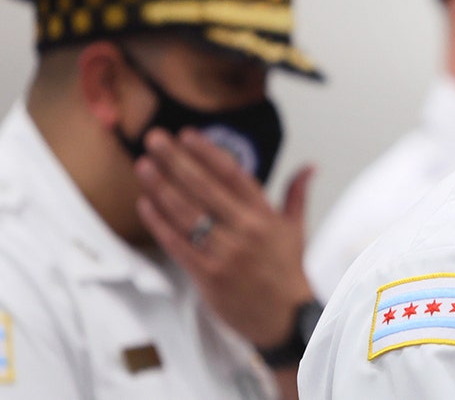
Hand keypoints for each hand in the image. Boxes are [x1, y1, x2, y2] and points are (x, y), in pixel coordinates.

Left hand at [134, 126, 314, 347]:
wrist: (286, 318)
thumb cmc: (287, 271)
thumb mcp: (296, 229)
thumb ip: (297, 194)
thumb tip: (310, 166)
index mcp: (265, 215)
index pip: (233, 174)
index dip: (208, 152)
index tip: (188, 135)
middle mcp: (246, 230)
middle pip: (205, 188)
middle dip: (176, 160)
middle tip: (155, 139)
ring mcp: (226, 253)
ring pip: (188, 213)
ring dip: (162, 187)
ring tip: (144, 166)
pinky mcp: (209, 276)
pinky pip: (178, 244)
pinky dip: (160, 223)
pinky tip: (146, 204)